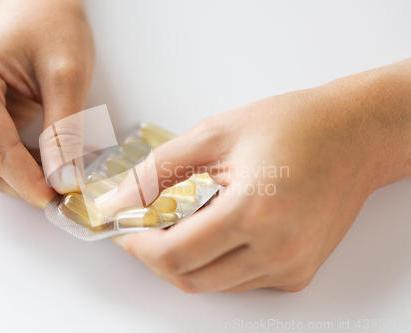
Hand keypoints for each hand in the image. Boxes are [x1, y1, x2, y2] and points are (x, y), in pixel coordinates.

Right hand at [0, 0, 93, 207]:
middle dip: (25, 185)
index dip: (30, 182)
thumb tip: (64, 180)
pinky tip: (43, 159)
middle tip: (64, 193)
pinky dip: (15, 164)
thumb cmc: (50, 26)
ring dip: (20, 177)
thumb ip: (64, 131)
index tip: (60, 200)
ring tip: (59, 171)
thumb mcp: (67, 76)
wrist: (37, 6)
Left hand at [95, 61, 410, 292]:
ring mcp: (291, 266)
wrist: (351, 136)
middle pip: (190, 278)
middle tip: (145, 226)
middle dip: (155, 256)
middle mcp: (278, 250)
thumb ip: (157, 170)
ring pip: (214, 284)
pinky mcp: (298, 272)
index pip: (175, 254)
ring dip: (185, 260)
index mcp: (254, 211)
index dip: (138, 245)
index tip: (123, 228)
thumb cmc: (291, 126)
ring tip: (181, 222)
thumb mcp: (214, 134)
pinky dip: (215, 262)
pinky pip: (240, 281)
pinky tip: (216, 230)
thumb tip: (118, 200)